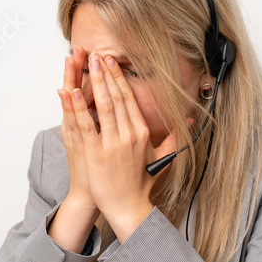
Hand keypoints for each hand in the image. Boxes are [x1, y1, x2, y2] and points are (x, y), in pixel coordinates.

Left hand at [63, 52, 187, 241]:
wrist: (127, 207)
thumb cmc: (141, 183)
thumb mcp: (162, 159)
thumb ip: (175, 138)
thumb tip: (189, 120)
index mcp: (141, 133)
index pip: (129, 99)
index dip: (119, 79)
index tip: (113, 63)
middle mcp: (128, 134)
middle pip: (116, 97)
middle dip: (106, 73)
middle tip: (98, 54)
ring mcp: (112, 143)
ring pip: (102, 105)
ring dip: (94, 81)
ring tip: (86, 63)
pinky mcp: (96, 153)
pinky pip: (85, 124)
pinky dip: (78, 105)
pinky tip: (72, 90)